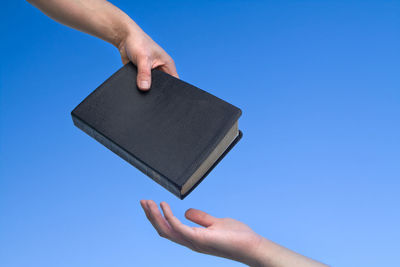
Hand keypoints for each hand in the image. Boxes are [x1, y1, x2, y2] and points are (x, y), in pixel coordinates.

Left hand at [118, 29, 177, 90]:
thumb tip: (144, 88)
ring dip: (146, 87)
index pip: (175, 82)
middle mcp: (161, 70)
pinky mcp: (142, 75)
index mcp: (168, 65)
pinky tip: (135, 85)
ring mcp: (152, 73)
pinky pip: (142, 84)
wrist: (124, 39)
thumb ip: (144, 74)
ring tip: (141, 85)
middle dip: (156, 89)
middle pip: (162, 85)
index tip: (162, 95)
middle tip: (149, 90)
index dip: (171, 89)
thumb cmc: (138, 42)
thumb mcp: (143, 58)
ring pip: (151, 86)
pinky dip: (138, 85)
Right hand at [140, 200, 264, 265]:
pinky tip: (164, 205)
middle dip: (151, 216)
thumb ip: (201, 218)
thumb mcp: (216, 222)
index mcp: (192, 237)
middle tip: (143, 202)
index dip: (158, 217)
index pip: (169, 229)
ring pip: (166, 230)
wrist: (251, 246)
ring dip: (155, 216)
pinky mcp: (199, 239)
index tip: (151, 204)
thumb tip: (187, 212)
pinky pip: (178, 227)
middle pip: (163, 230)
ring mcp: (193, 242)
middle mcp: (190, 241)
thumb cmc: (237, 236)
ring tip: (148, 203)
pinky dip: (168, 216)